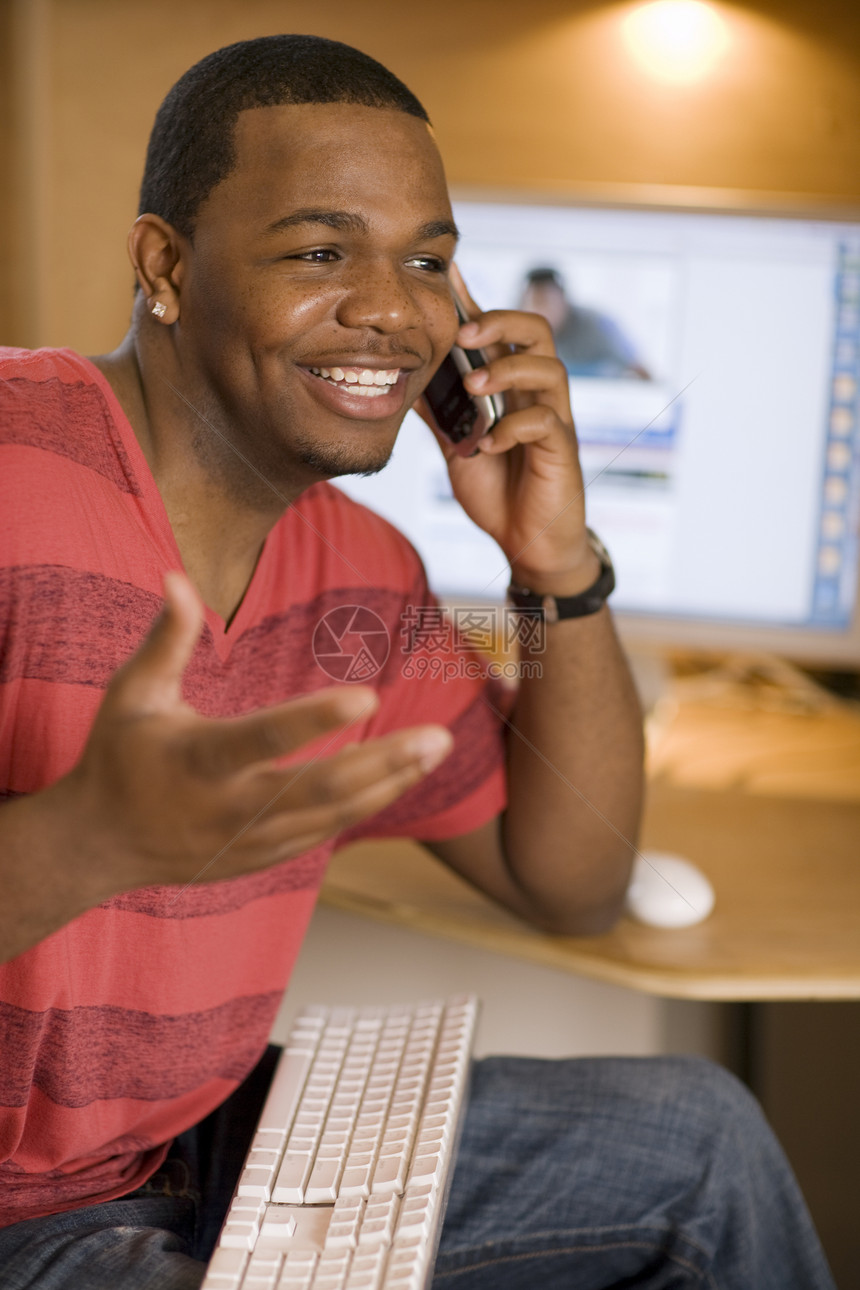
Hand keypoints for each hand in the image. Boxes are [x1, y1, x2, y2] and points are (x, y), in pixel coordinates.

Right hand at [64, 572, 452, 892]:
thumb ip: (165, 639)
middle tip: (440, 737)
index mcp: (195, 760)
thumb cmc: (117, 756)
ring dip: (390, 783)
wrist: (99, 846)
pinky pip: (325, 832)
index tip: (369, 693)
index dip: (314, 719)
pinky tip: (402, 776)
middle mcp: (227, 807)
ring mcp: (249, 841)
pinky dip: (366, 805)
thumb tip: (176, 576)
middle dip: (384, 763)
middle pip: (318, 789)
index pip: (263, 738)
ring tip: (437, 749)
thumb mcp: (131, 694)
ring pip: (332, 816)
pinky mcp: (262, 858)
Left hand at [419, 266, 598, 593]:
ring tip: (473, 389)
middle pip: (536, 332)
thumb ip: (438, 410)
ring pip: (549, 370)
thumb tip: (401, 377)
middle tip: (464, 334)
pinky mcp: (562, 450)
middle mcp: (536, 394)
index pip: (498, 332)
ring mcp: (553, 420)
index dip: (475, 301)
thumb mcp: (455, 444)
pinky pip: (546, 423)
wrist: (526, 542)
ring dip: (507, 371)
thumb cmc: (498, 489)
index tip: (447, 273)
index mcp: (511, 386)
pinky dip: (513, 428)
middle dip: (500, 323)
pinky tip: (487, 445)